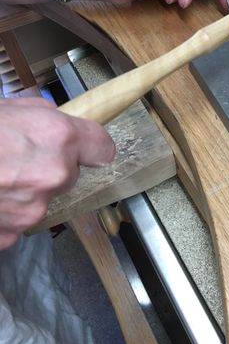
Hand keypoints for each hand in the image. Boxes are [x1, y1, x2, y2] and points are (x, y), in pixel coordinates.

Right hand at [0, 98, 114, 249]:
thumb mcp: (13, 108)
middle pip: (69, 176)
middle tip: (19, 158)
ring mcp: (32, 210)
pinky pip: (15, 222)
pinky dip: (3, 212)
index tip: (87, 149)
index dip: (92, 147)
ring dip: (25, 192)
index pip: (103, 148)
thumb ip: (44, 118)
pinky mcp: (9, 235)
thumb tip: (57, 126)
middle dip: (50, 168)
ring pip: (41, 201)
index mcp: (60, 139)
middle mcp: (54, 176)